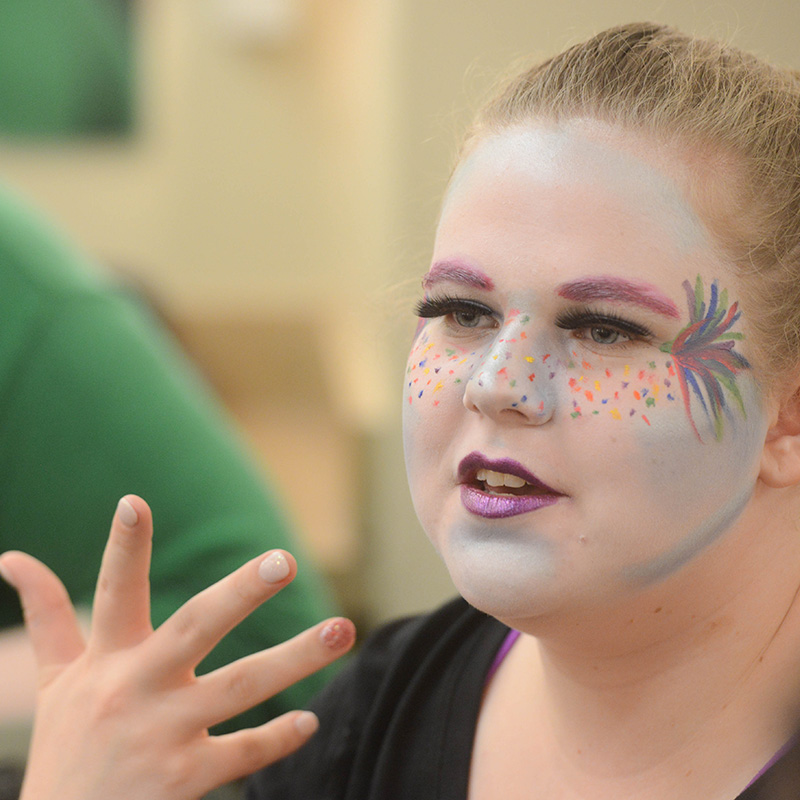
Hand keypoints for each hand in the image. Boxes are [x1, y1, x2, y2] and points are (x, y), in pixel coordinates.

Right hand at [0, 495, 354, 799]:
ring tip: (342, 630)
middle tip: (285, 559)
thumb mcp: (53, 681)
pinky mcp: (184, 780)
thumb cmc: (66, 747)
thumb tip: (12, 557)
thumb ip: (46, 617)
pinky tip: (309, 722)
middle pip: (195, 628)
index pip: (112, 594)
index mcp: (106, 661)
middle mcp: (135, 690)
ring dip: (295, 658)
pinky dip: (277, 738)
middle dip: (241, 593)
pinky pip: (242, 752)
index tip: (135, 503)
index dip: (122, 549)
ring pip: (240, 686)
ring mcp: (163, 735)